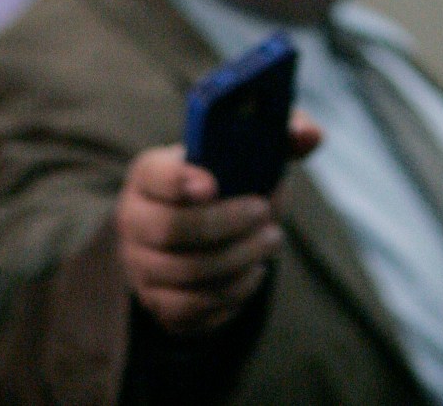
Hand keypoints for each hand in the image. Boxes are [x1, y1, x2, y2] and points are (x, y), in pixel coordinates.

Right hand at [116, 115, 320, 336]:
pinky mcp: (157, 303)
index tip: (215, 184)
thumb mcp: (248, 145)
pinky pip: (189, 310)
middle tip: (264, 213)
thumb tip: (309, 136)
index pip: (153, 175)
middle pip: (170, 229)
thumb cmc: (228, 176)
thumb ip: (281, 132)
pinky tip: (254, 272)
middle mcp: (133, 220)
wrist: (201, 224)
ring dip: (237, 259)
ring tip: (271, 240)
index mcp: (148, 173)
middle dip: (225, 224)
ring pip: (184, 273)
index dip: (179, 181)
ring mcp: (140, 266)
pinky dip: (229, 294)